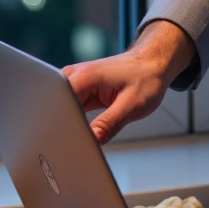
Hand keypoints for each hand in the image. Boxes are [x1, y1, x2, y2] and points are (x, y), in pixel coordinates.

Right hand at [62, 20, 196, 143]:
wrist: (153, 64)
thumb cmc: (146, 78)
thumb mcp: (131, 105)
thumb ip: (109, 124)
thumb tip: (91, 141)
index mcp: (85, 76)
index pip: (57, 103)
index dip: (57, 124)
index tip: (64, 141)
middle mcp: (75, 76)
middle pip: (55, 106)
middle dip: (59, 125)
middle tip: (71, 143)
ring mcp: (76, 82)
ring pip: (61, 109)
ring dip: (67, 123)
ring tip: (77, 136)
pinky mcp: (80, 90)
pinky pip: (69, 108)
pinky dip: (74, 120)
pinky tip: (81, 130)